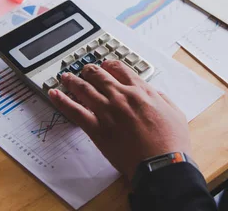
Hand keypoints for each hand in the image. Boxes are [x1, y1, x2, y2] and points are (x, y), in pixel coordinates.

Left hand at [48, 61, 190, 181]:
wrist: (160, 163)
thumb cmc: (170, 141)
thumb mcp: (174, 111)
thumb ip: (161, 98)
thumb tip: (152, 92)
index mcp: (140, 91)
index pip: (121, 70)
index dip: (110, 65)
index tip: (106, 65)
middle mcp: (121, 96)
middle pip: (99, 76)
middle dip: (90, 71)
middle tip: (84, 70)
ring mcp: (107, 111)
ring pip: (84, 89)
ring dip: (73, 81)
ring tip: (65, 77)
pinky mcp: (96, 128)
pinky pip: (74, 111)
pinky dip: (61, 101)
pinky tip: (53, 94)